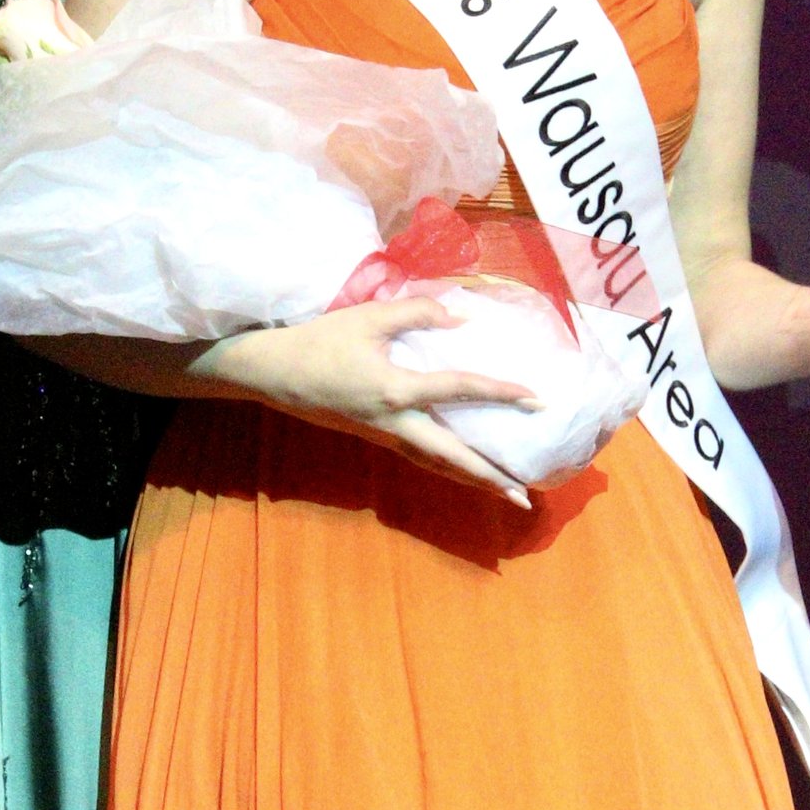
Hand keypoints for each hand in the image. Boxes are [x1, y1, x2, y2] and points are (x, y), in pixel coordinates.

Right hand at [205, 297, 537, 500]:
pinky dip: (450, 467)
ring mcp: (386, 436)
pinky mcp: (378, 438)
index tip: (535, 398)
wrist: (274, 373)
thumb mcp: (368, 317)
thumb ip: (417, 313)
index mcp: (396, 390)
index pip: (460, 389)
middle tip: (525, 497)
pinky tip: (466, 468)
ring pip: (438, 464)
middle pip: (452, 458)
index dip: (500, 392)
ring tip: (507, 493)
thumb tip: (460, 319)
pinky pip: (422, 458)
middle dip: (490, 478)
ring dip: (474, 480)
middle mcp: (396, 423)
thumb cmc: (321, 341)